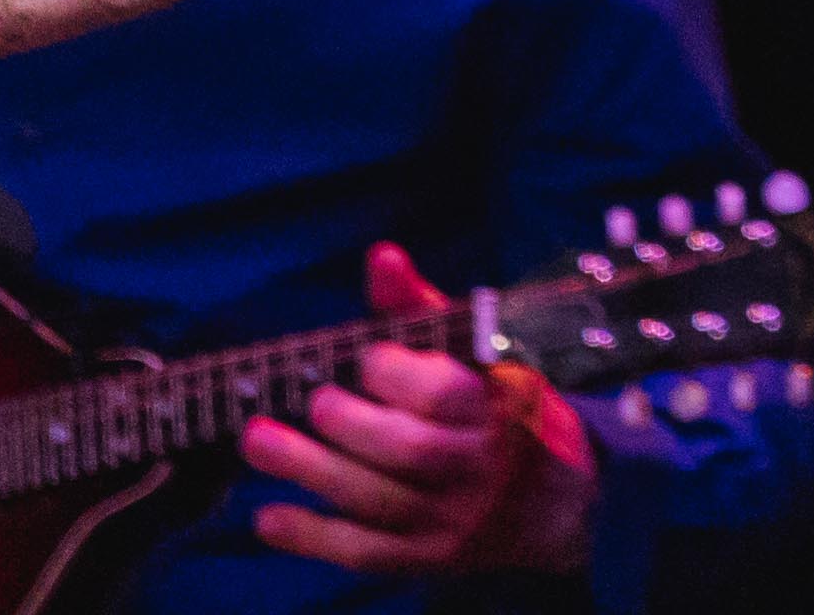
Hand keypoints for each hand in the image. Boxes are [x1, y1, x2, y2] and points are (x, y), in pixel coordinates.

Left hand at [241, 243, 594, 577]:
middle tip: (317, 402)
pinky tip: (268, 517)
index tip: (368, 360)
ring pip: (378, 500)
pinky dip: (313, 537)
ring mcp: (455, 520)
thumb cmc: (502, 406)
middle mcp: (480, 467)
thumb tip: (380, 256)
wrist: (557, 504)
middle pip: (409, 451)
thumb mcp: (481, 352)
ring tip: (256, 438)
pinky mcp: (429, 558)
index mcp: (499, 406)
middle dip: (350, 424)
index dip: (396, 374)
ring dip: (310, 470)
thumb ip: (421, 308)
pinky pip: (366, 551)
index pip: (445, 394)